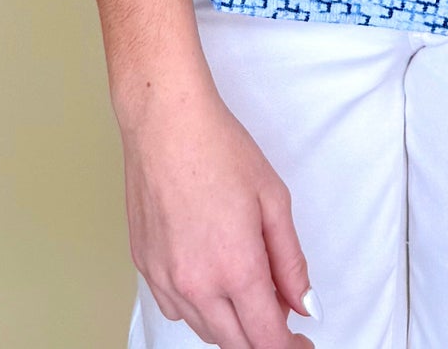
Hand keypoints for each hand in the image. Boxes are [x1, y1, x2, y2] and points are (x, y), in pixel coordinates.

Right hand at [120, 77, 316, 346]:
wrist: (165, 121)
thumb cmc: (218, 148)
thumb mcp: (274, 200)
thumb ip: (291, 261)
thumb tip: (303, 305)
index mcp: (235, 268)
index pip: (266, 339)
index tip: (302, 344)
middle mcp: (196, 283)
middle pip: (235, 344)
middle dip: (263, 338)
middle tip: (282, 313)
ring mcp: (165, 278)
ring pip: (204, 330)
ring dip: (231, 324)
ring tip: (250, 289)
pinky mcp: (144, 267)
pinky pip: (176, 309)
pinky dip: (199, 308)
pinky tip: (212, 279)